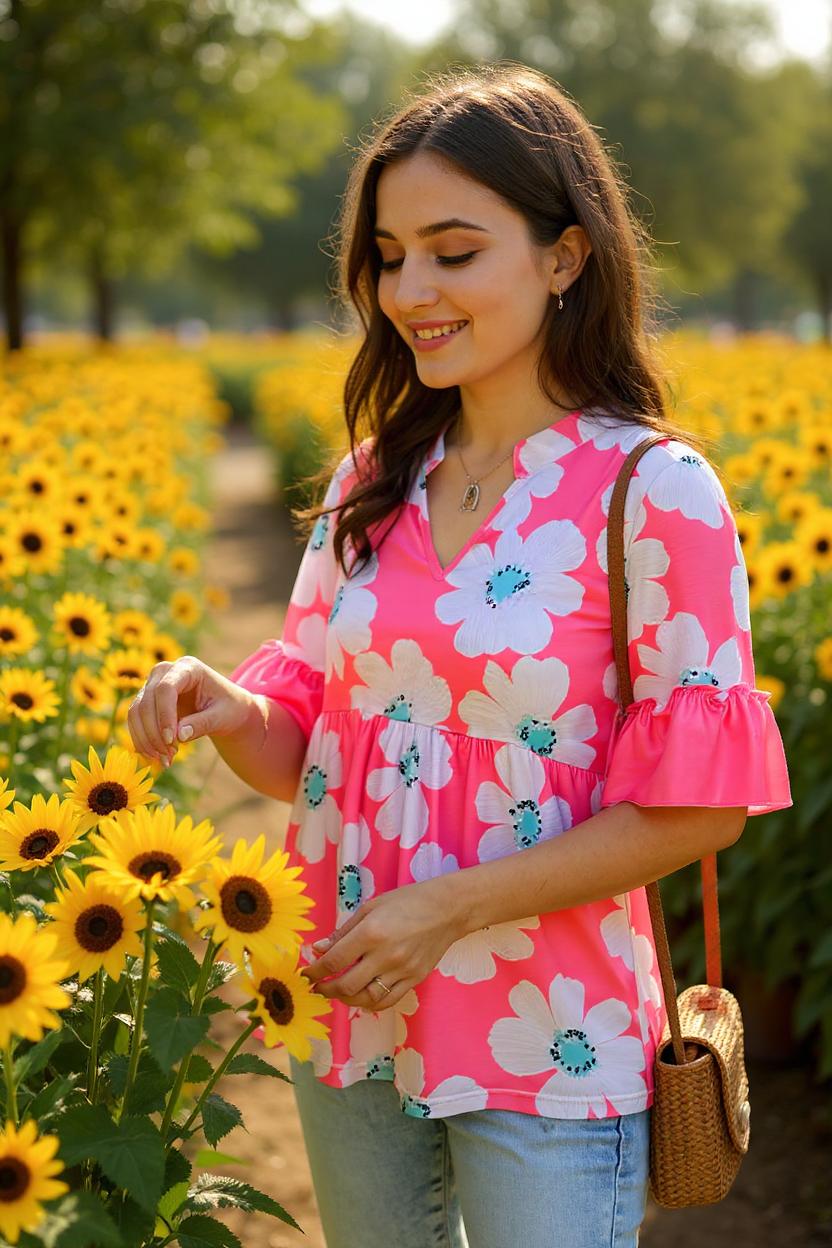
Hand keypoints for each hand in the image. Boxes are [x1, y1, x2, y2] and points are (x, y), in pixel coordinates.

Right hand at [127, 656, 258, 765]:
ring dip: (146, 740)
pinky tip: (155, 757)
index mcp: (188, 667)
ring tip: (164, 760)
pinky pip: (135, 722)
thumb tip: (179, 736)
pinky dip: (142, 741)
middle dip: (155, 733)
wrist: (226, 708)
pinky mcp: (146, 701)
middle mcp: (165, 672)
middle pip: (147, 701)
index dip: (164, 715)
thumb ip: (203, 723)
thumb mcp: (223, 716)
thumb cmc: (229, 708)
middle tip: (169, 757)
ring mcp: (152, 685)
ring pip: (136, 712)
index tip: (172, 741)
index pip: (165, 688)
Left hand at [299, 879, 465, 1011]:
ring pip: (366, 999)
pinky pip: (387, 1001)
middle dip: (326, 989)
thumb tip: (317, 950)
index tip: (306, 973)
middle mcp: (385, 956)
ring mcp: (401, 971)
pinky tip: (361, 996)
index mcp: (371, 933)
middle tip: (318, 986)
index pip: (334, 961)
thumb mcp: (371, 907)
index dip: (315, 971)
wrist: (447, 909)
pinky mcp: (414, 980)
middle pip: (346, 985)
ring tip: (338, 992)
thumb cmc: (407, 901)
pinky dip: (370, 1003)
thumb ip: (343, 932)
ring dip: (346, 999)